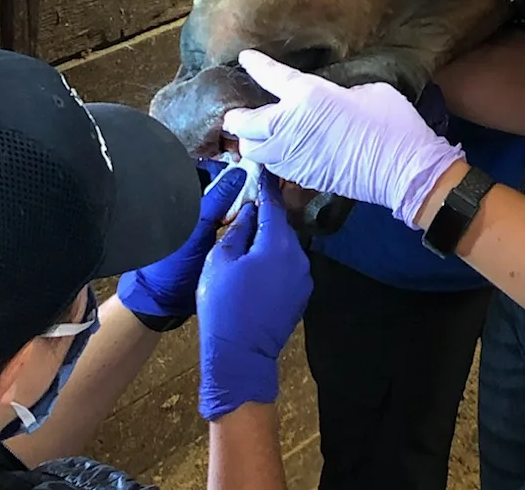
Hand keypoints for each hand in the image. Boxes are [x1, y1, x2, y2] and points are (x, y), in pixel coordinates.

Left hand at [116, 166, 249, 321]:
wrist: (164, 300)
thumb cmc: (172, 265)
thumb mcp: (197, 230)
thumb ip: (216, 200)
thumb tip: (239, 173)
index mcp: (173, 196)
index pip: (202, 169)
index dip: (222, 169)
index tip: (244, 176)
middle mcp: (184, 204)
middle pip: (214, 182)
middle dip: (233, 185)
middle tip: (251, 191)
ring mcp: (194, 219)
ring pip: (220, 199)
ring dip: (234, 201)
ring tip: (250, 205)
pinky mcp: (203, 234)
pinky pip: (222, 216)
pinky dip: (233, 215)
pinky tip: (244, 222)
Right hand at [197, 173, 311, 419]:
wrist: (241, 353)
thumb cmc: (223, 304)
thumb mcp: (220, 260)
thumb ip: (238, 230)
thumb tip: (251, 212)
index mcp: (278, 244)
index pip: (273, 206)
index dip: (265, 187)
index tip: (262, 171)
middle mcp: (299, 257)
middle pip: (281, 228)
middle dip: (264, 219)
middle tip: (243, 213)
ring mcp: (303, 278)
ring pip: (285, 248)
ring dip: (269, 243)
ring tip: (245, 246)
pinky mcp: (302, 295)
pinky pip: (288, 267)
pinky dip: (274, 262)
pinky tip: (256, 270)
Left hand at [223, 51, 464, 226]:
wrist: (403, 169)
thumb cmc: (392, 122)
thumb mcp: (366, 90)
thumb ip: (338, 91)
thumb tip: (332, 99)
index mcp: (307, 95)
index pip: (270, 76)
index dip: (254, 65)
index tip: (245, 58)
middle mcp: (289, 125)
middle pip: (242, 122)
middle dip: (236, 116)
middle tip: (241, 111)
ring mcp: (291, 155)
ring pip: (251, 150)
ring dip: (251, 140)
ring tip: (259, 134)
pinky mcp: (300, 178)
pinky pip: (272, 167)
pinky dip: (270, 158)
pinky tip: (281, 153)